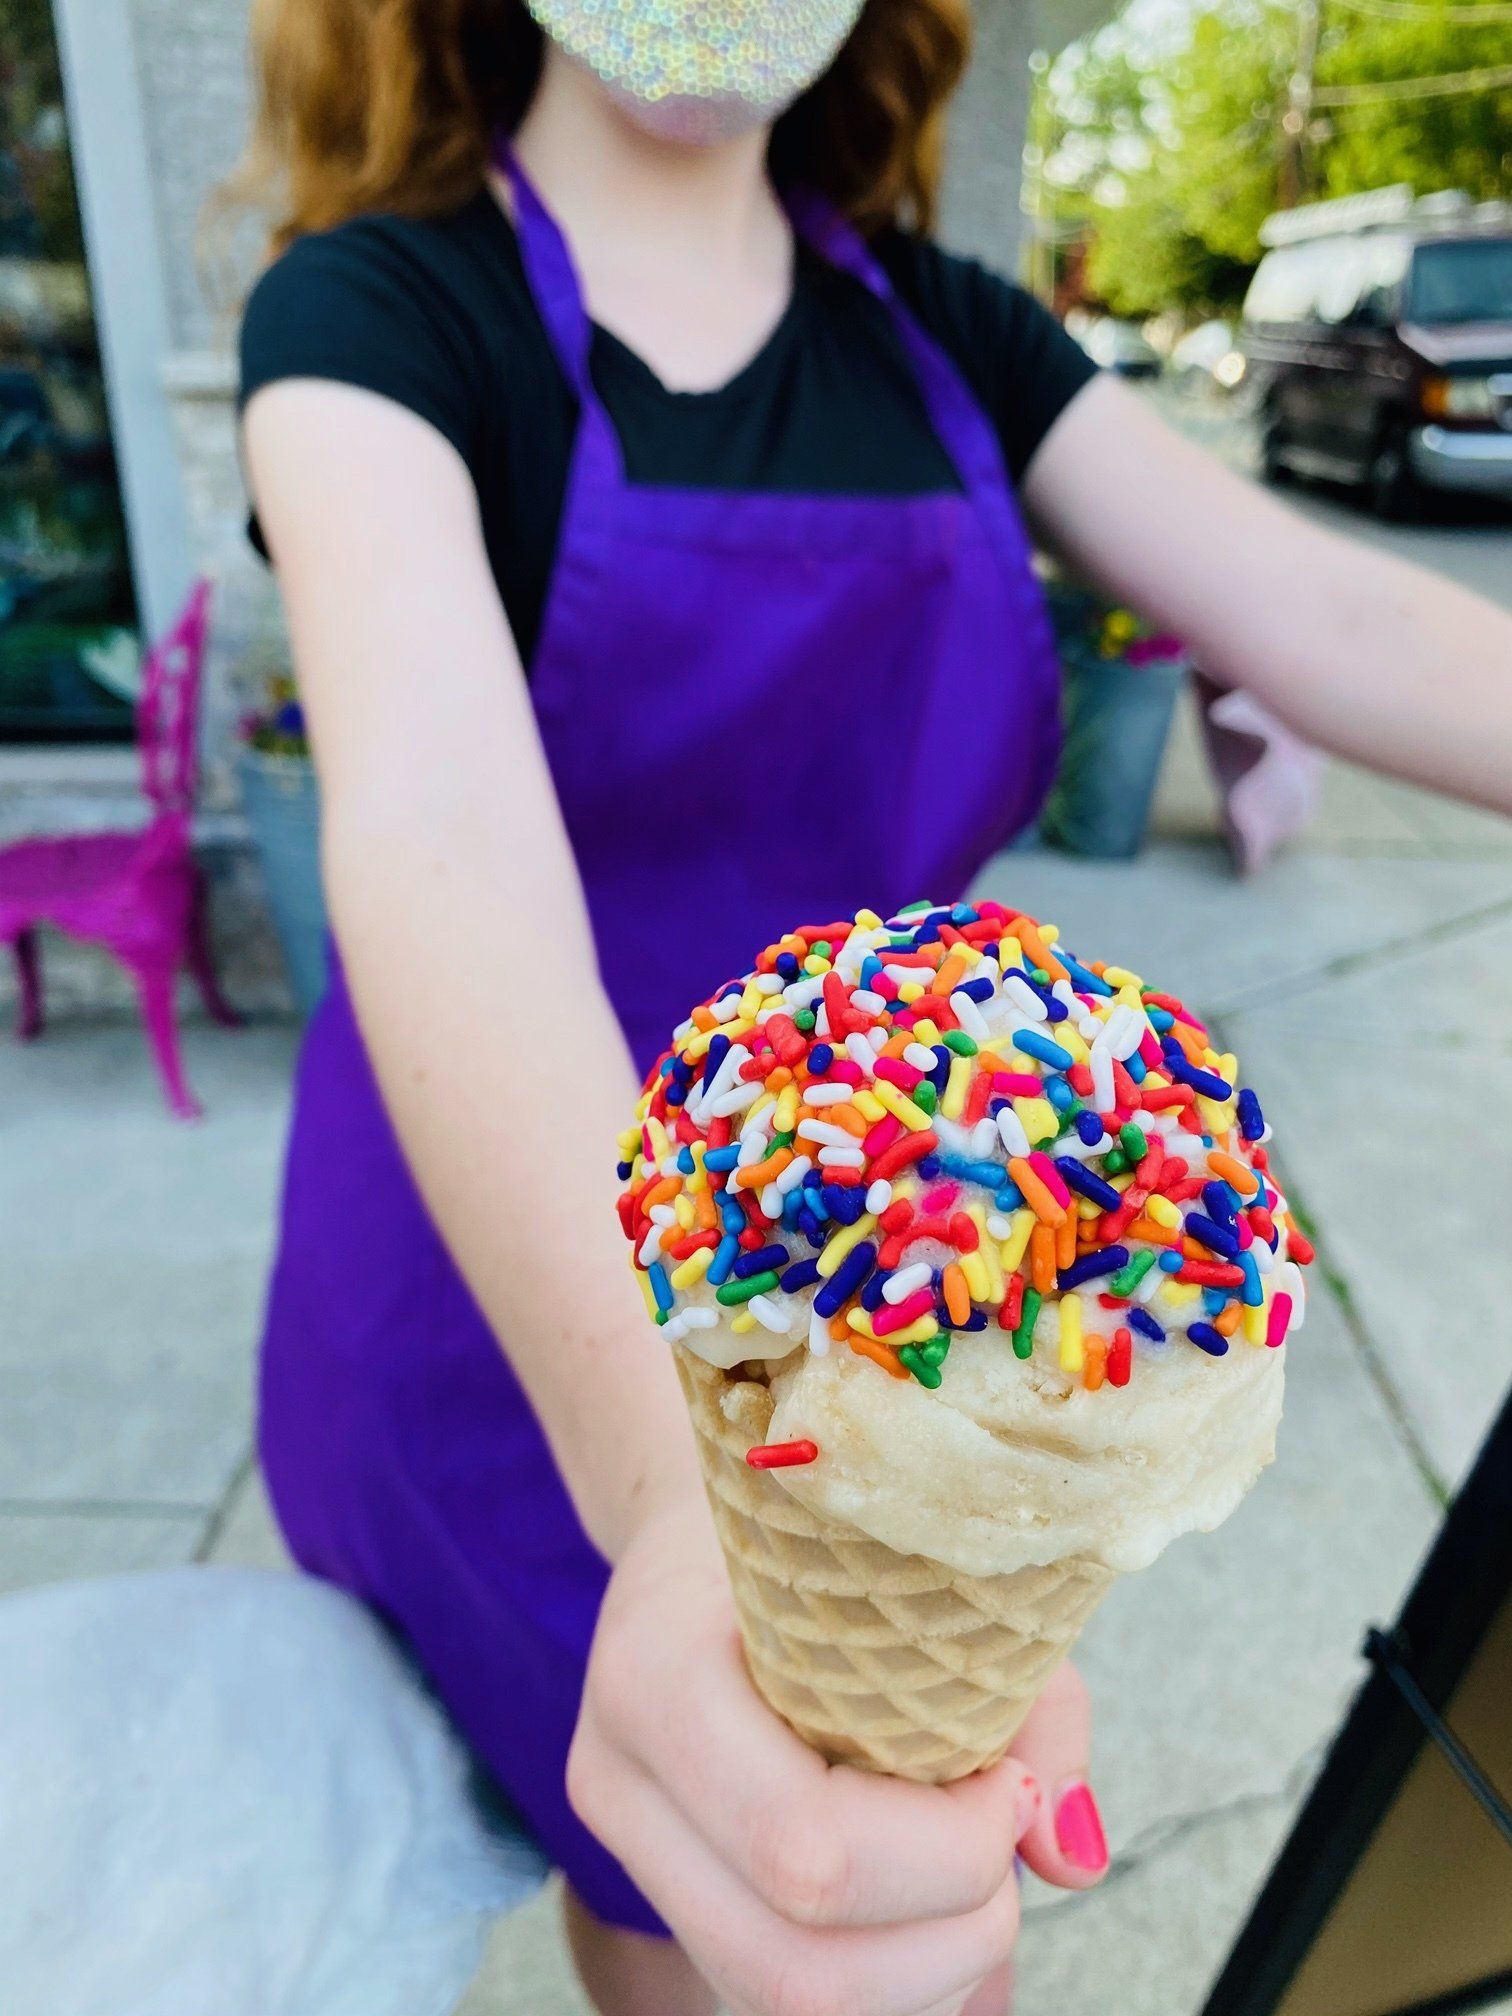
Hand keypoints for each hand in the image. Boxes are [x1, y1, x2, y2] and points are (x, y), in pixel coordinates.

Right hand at [569, 1492, 1102, 2015]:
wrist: (696, 1525)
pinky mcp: (667, 1897)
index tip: (1009, 1782)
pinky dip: (891, 1977)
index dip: (945, 1848)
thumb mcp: (921, 1569)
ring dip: (927, 1974)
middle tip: (1007, 1842)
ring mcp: (631, 1852)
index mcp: (657, 1675)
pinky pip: (778, 1996)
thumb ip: (1021, 1703)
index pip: (802, 1841)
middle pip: (791, 1962)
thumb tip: (1075, 1857)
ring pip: (781, 2003)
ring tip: (977, 1873)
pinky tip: (929, 1898)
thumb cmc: (820, 1534)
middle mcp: (618, 1780)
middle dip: (949, 1936)